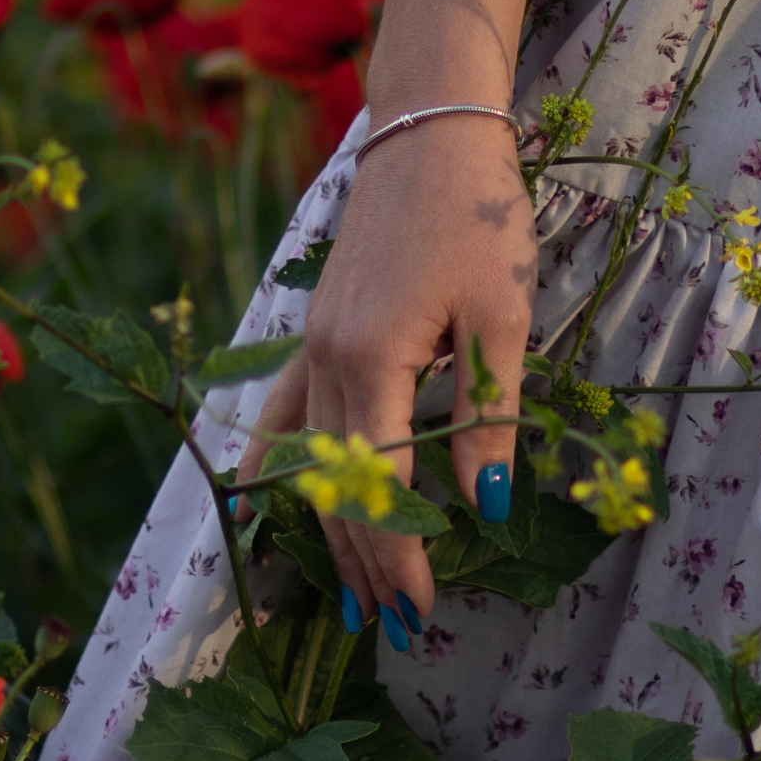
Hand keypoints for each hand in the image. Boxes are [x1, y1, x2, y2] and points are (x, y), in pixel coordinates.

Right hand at [231, 115, 537, 645]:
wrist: (429, 134)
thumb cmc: (476, 217)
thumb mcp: (501, 318)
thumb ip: (488, 417)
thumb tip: (489, 510)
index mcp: (370, 358)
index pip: (377, 486)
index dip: (398, 554)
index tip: (420, 609)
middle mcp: (324, 360)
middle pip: (336, 487)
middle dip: (364, 562)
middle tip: (396, 627)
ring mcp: (310, 346)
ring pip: (305, 462)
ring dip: (322, 533)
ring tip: (340, 597)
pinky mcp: (314, 333)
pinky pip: (281, 416)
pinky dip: (273, 468)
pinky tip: (258, 506)